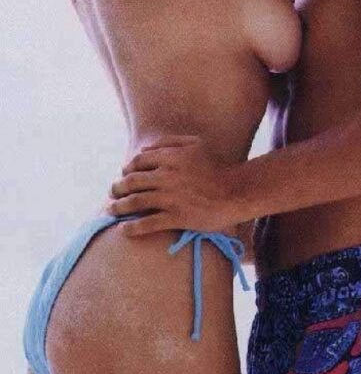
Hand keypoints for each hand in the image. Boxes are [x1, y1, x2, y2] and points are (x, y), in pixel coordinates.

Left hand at [107, 136, 240, 236]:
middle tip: (113, 193)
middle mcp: (166, 176)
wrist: (236, 191)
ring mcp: (170, 198)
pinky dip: (133, 228)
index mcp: (170, 158)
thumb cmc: (217, 167)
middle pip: (132, 182)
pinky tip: (125, 231)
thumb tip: (146, 148)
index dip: (127, 169)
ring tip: (112, 211)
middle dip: (118, 188)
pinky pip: (148, 223)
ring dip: (119, 207)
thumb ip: (170, 142)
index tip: (124, 175)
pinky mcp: (177, 217)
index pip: (138, 162)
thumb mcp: (196, 144)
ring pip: (136, 202)